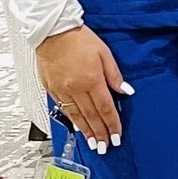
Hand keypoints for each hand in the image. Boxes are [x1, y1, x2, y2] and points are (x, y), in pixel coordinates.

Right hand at [36, 26, 132, 151]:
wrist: (52, 32)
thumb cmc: (79, 39)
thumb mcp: (104, 53)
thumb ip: (114, 75)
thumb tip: (125, 91)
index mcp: (91, 79)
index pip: (105, 108)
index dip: (112, 124)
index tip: (117, 136)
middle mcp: (76, 88)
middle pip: (91, 116)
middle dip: (100, 133)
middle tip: (106, 147)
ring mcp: (62, 90)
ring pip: (76, 116)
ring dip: (86, 132)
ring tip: (93, 143)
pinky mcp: (51, 89)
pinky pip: (64, 108)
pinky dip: (72, 120)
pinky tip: (77, 127)